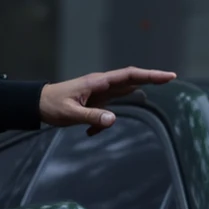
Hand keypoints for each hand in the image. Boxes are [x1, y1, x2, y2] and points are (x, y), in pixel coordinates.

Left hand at [38, 64, 175, 131]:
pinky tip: (90, 133)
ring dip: (133, 97)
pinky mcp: (95, 102)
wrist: (37, 104)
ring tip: (148, 100)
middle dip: (150, 79)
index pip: (128, 76)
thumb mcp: (70, 113)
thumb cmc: (52, 105)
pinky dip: (104, 123)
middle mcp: (102, 85)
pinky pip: (108, 111)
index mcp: (98, 82)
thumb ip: (92, 117)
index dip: (149, 75)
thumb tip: (113, 120)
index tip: (167, 76)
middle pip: (131, 80)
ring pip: (122, 93)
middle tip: (171, 79)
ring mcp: (99, 93)